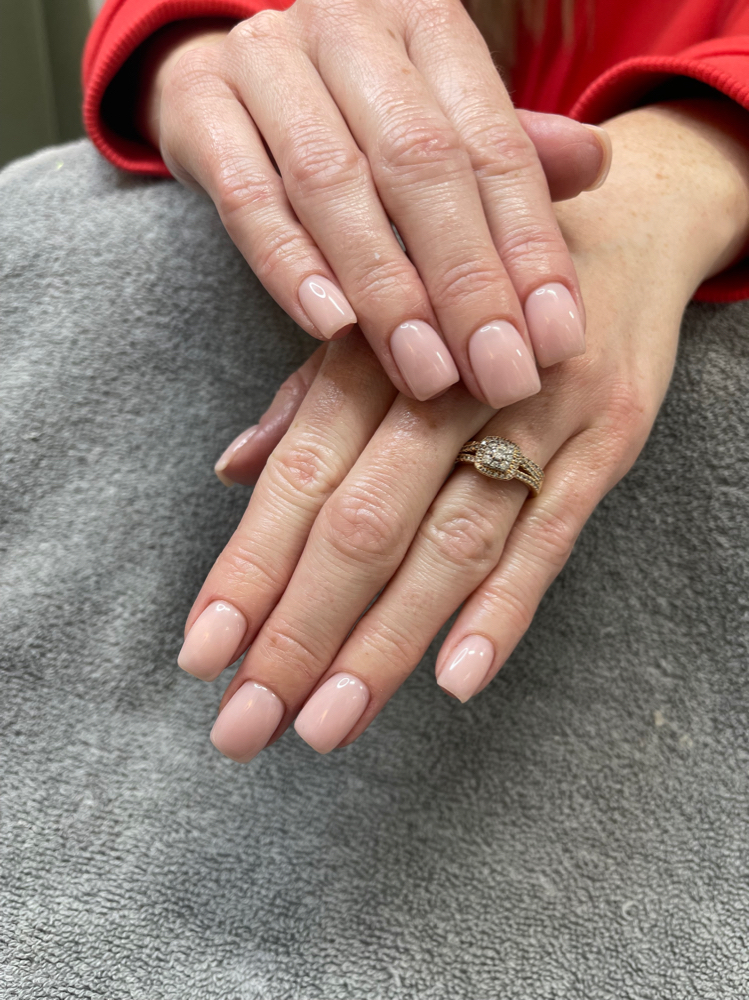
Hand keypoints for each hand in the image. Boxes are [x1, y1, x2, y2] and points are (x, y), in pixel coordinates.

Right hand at [137, 1, 610, 406]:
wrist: (231, 77)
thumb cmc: (357, 117)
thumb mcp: (438, 122)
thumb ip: (507, 151)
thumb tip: (596, 164)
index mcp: (427, 23)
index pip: (494, 144)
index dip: (529, 246)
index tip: (555, 340)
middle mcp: (351, 27)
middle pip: (421, 162)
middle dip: (466, 280)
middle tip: (497, 375)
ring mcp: (267, 59)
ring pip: (334, 181)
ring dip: (387, 288)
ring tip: (426, 373)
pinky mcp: (198, 103)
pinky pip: (247, 194)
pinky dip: (291, 263)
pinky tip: (331, 326)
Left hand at [177, 101, 748, 760]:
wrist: (624, 220)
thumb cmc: (476, 285)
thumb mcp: (389, 317)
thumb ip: (310, 396)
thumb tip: (232, 470)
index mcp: (380, 346)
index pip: (300, 471)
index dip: (249, 566)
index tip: (203, 653)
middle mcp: (453, 379)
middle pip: (366, 522)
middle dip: (301, 632)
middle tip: (247, 726)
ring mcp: (539, 410)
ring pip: (452, 542)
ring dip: (387, 641)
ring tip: (329, 724)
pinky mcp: (608, 442)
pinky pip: (553, 535)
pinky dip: (507, 608)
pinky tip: (458, 678)